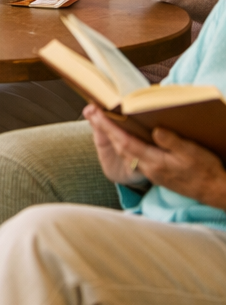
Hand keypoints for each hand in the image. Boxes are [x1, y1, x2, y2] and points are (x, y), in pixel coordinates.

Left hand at [85, 105, 225, 207]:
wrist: (215, 192)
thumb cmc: (206, 171)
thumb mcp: (192, 152)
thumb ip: (171, 142)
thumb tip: (155, 131)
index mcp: (155, 162)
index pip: (125, 142)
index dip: (109, 127)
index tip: (97, 114)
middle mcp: (148, 168)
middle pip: (120, 147)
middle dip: (104, 129)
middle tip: (91, 112)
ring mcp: (151, 172)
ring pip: (125, 152)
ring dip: (111, 136)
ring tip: (101, 120)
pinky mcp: (156, 173)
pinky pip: (133, 156)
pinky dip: (123, 144)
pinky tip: (122, 136)